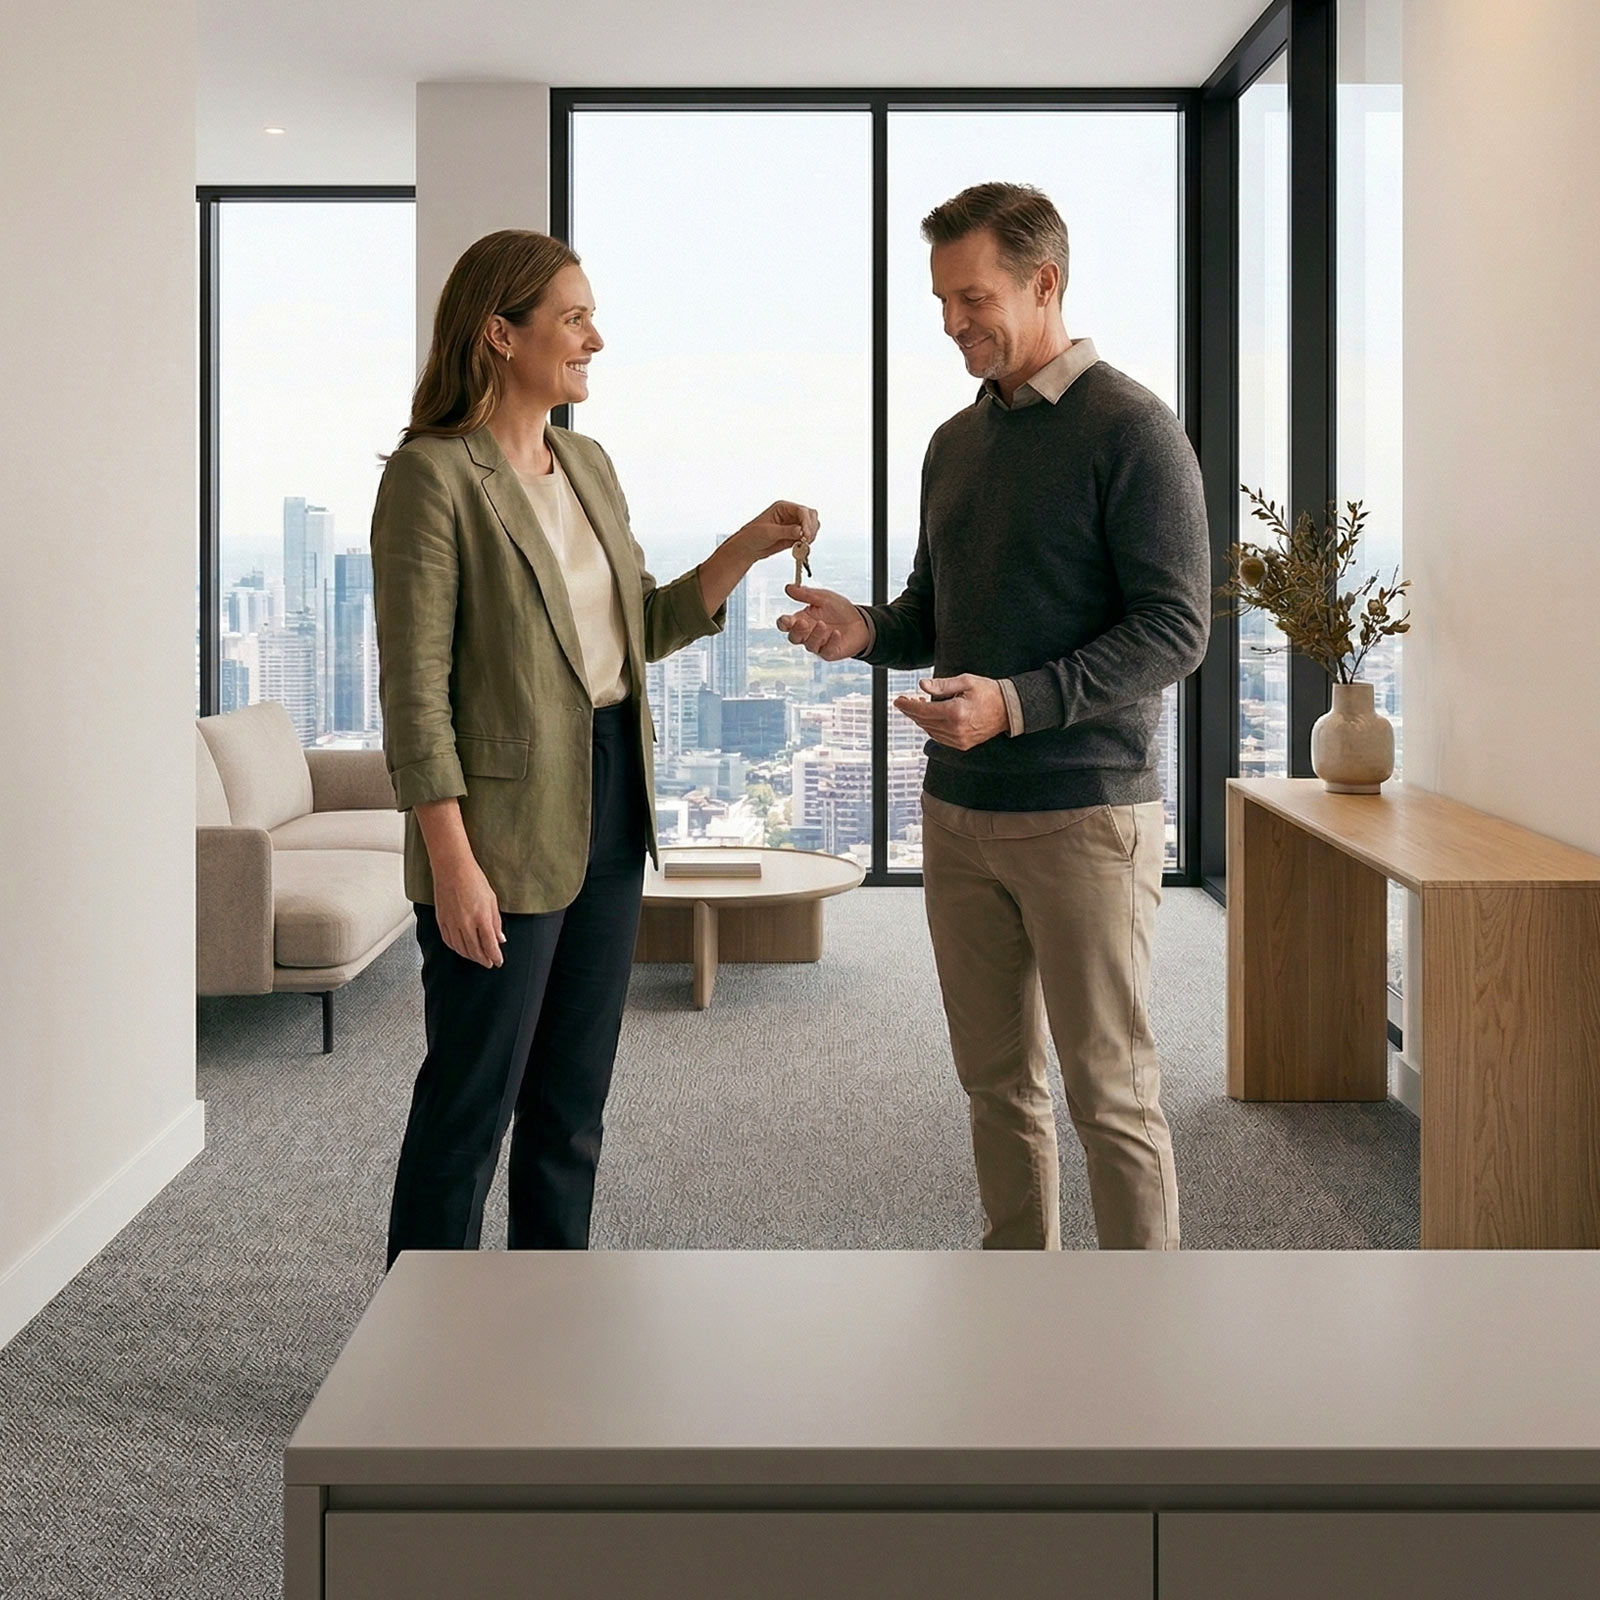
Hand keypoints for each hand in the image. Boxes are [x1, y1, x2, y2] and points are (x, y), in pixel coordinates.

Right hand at [432, 854, 506, 967]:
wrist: (452, 868)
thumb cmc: (472, 879)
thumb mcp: (492, 900)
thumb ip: (496, 922)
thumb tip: (499, 938)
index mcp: (481, 918)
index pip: (490, 945)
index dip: (495, 957)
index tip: (498, 961)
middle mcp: (466, 923)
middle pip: (475, 950)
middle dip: (483, 959)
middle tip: (488, 963)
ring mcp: (452, 923)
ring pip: (461, 949)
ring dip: (470, 956)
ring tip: (477, 958)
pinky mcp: (442, 920)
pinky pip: (448, 941)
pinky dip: (456, 949)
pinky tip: (461, 949)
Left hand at [735, 500, 818, 564]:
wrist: (748, 548)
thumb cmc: (752, 536)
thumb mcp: (768, 532)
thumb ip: (786, 531)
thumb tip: (800, 530)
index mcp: (783, 508)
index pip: (801, 510)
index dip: (806, 522)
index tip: (806, 534)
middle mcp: (790, 514)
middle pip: (810, 516)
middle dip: (811, 527)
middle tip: (806, 539)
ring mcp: (793, 525)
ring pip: (812, 526)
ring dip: (811, 535)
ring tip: (802, 544)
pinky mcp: (794, 536)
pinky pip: (808, 537)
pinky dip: (808, 543)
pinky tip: (801, 547)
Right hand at [777, 584, 869, 660]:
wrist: (861, 622)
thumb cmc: (840, 610)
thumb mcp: (824, 598)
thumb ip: (806, 594)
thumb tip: (789, 588)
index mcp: (802, 620)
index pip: (786, 625)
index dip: (783, 623)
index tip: (785, 619)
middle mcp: (808, 634)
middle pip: (794, 638)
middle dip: (796, 631)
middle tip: (803, 622)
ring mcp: (818, 645)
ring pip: (809, 645)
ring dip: (815, 634)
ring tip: (823, 624)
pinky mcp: (829, 652)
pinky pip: (826, 651)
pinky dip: (831, 642)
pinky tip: (836, 634)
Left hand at [894, 675, 1009, 749]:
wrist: (1009, 709)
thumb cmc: (989, 692)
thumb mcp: (966, 681)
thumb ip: (942, 685)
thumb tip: (922, 685)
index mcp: (955, 712)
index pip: (922, 710)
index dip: (907, 705)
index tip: (898, 700)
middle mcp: (955, 729)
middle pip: (923, 721)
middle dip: (912, 711)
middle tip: (905, 700)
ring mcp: (959, 740)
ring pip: (930, 730)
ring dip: (921, 719)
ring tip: (919, 705)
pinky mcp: (962, 745)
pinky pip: (939, 737)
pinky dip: (931, 727)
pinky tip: (931, 716)